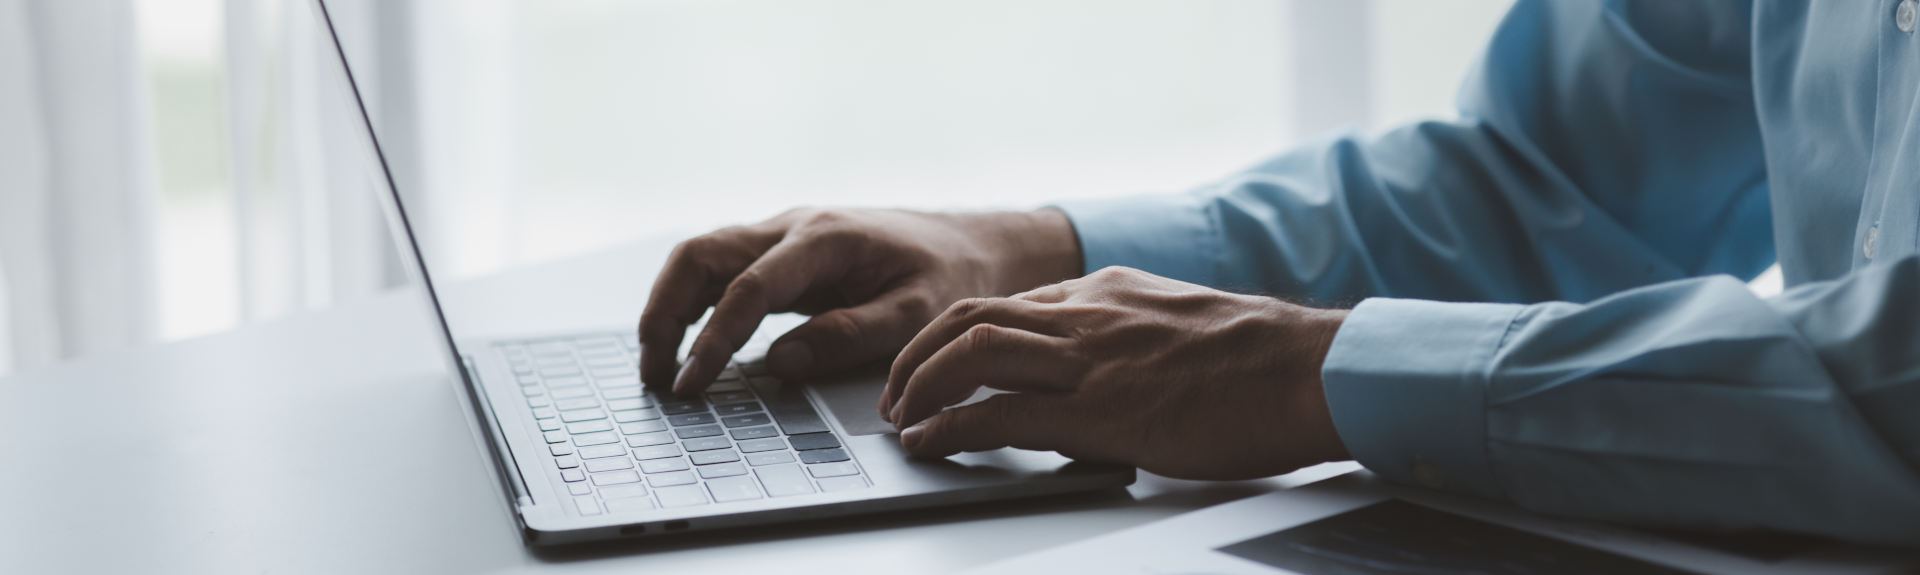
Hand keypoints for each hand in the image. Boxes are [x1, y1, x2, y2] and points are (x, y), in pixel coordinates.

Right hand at [639, 208, 1080, 393]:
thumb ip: (851, 336)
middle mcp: (793, 226)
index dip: (713, 338)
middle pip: (699, 256)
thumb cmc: (949, 275)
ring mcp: (781, 235)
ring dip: (668, 308)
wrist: (970, 243)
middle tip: (654, 374)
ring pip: (700, 259)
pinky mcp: (780, 254)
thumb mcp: (916, 313)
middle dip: (664, 312)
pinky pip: (719, 273)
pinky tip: (685, 347)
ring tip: (658, 368)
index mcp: (825, 238)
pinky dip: (692, 305)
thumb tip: (782, 363)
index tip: (693, 383)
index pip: (749, 287)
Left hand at [880, 266, 1351, 479]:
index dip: (960, 332)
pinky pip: (1002, 414)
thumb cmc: (1266, 361)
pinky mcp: (1099, 411)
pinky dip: (952, 427)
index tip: (939, 358)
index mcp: (1110, 291)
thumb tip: (1109, 371)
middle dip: (918, 352)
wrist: (1312, 370)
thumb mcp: (1184, 326)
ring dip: (920, 385)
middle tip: (896, 387)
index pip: (1012, 302)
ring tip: (900, 416)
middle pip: (971, 315)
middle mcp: (1089, 315)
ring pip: (972, 352)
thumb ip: (1134, 338)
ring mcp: (1091, 360)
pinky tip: (931, 443)